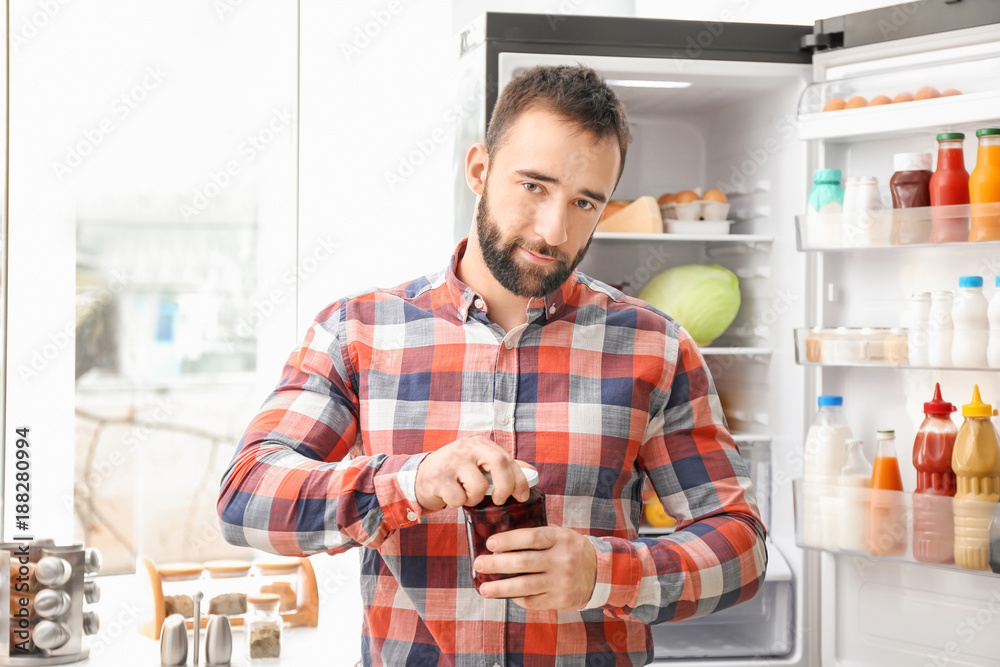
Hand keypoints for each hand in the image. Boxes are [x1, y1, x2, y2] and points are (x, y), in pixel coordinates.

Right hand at [415, 436, 532, 511]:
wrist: (420, 476)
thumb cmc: (456, 473)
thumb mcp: (479, 465)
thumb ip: (504, 467)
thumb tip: (532, 472)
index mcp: (480, 443)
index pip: (507, 459)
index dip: (520, 480)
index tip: (522, 496)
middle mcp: (467, 447)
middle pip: (499, 464)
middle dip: (505, 487)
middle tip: (500, 500)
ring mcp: (452, 460)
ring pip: (478, 487)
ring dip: (474, 499)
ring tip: (465, 494)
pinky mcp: (438, 477)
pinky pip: (459, 499)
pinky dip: (458, 503)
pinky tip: (451, 496)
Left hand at [474, 525, 596, 609]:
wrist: (602, 574)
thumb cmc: (573, 550)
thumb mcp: (562, 534)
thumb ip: (539, 534)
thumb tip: (504, 537)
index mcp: (561, 539)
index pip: (530, 538)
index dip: (508, 540)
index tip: (490, 543)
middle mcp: (562, 560)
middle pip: (523, 562)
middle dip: (496, 564)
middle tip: (479, 564)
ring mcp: (561, 582)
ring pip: (524, 586)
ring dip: (500, 587)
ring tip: (484, 588)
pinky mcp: (560, 600)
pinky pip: (532, 601)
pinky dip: (517, 598)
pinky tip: (507, 595)